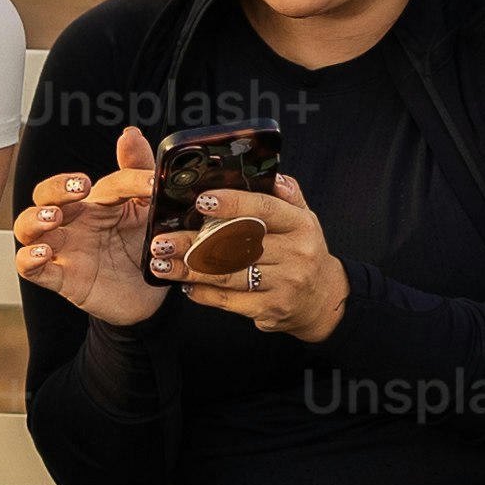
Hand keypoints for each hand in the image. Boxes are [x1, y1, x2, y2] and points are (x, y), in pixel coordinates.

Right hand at [12, 132, 168, 326]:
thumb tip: (130, 134)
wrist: (151, 294)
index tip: (149, 183)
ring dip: (34, 219)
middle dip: (56, 188)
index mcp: (92, 202)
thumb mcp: (148, 209)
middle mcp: (72, 222)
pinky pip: (31, 268)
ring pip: (27, 229)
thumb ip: (139, 171)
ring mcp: (63, 249)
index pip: (94, 180)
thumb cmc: (143, 247)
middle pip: (44, 195)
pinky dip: (30, 259)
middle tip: (80, 188)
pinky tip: (43, 253)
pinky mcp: (60, 278)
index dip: (116, 179)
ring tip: (54, 218)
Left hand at [176, 175, 347, 344]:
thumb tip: (271, 174)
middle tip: (162, 240)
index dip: (232, 203)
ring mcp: (283, 284)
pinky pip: (229, 301)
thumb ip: (286, 194)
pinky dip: (202, 293)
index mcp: (300, 225)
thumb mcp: (303, 218)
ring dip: (189, 270)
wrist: (323, 300)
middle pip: (237, 245)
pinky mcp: (270, 309)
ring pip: (228, 275)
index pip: (264, 209)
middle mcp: (294, 254)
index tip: (201, 200)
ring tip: (161, 263)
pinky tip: (184, 284)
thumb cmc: (303, 252)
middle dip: (193, 242)